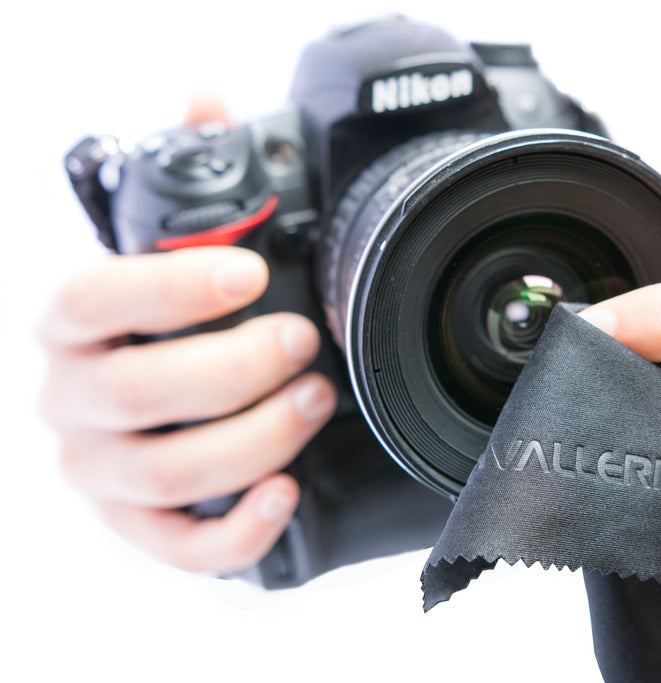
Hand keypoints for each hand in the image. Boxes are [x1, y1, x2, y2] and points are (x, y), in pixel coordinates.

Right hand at [37, 95, 336, 574]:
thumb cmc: (159, 316)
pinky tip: (286, 491)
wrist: (144, 394)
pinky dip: (237, 529)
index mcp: (71, 320)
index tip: (249, 273)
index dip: (170, 287)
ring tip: (314, 400)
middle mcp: (73, 396)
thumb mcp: (165, 244)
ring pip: (169, 472)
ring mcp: (99, 468)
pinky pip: (179, 545)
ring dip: (254, 438)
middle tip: (304, 342)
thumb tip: (207, 96)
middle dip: (234, 368)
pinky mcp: (136, 522)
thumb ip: (185, 176)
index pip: (95, 300)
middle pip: (141, 394)